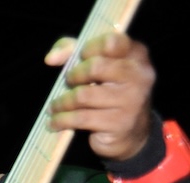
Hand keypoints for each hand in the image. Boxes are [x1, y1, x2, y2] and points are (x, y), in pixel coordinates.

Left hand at [45, 32, 155, 161]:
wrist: (131, 132)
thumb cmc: (108, 93)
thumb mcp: (97, 67)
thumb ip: (73, 51)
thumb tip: (51, 58)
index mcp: (136, 56)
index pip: (110, 42)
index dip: (88, 49)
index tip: (77, 59)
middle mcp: (139, 75)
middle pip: (94, 67)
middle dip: (73, 76)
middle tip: (68, 83)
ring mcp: (131, 101)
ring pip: (83, 95)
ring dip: (62, 102)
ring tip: (55, 106)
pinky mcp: (119, 123)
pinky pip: (80, 118)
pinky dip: (61, 120)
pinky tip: (54, 122)